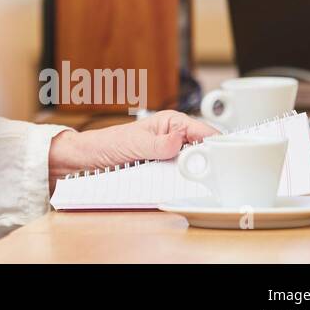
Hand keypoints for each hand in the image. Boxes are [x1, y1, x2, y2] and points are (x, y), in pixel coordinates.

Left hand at [48, 111, 218, 188]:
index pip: (205, 132)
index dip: (216, 146)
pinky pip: (182, 176)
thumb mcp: (133, 144)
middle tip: (211, 176)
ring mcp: (171, 154)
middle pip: (205, 151)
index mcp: (171, 122)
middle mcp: (174, 136)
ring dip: (197, 174)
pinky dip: (185, 182)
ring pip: (196, 166)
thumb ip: (156, 144)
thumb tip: (176, 141)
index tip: (222, 161)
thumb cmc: (107, 144)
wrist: (87, 160)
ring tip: (199, 182)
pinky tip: (184, 187)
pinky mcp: (164, 168)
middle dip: (210, 163)